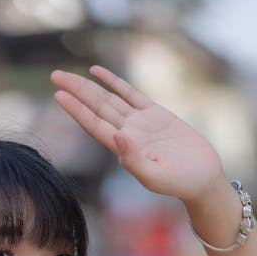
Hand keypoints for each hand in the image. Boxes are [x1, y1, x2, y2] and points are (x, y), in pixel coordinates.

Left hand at [51, 64, 223, 204]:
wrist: (201, 177)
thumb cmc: (179, 183)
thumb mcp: (155, 176)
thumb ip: (134, 159)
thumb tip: (117, 137)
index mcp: (123, 148)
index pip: (94, 124)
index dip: (76, 110)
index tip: (59, 95)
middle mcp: (127, 133)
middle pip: (96, 107)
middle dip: (76, 91)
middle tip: (55, 75)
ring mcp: (140, 122)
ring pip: (109, 98)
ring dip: (88, 86)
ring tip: (67, 74)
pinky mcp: (155, 114)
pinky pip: (129, 93)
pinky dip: (113, 82)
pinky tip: (96, 72)